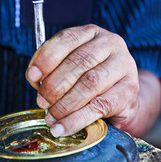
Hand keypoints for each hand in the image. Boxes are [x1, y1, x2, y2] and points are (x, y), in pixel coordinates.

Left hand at [26, 24, 160, 137]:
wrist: (122, 98)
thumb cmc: (90, 82)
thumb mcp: (71, 69)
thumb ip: (52, 70)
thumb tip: (35, 79)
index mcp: (91, 33)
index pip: (66, 39)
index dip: (46, 58)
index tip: (32, 77)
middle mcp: (110, 44)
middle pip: (78, 62)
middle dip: (54, 85)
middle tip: (41, 102)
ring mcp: (124, 66)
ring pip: (89, 83)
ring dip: (64, 104)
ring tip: (51, 117)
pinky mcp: (128, 91)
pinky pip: (98, 106)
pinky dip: (76, 120)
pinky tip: (62, 128)